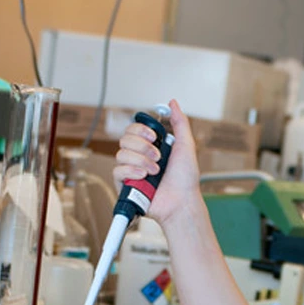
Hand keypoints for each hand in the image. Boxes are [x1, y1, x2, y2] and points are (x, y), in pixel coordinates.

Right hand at [112, 99, 201, 226]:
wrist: (182, 201)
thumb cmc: (186, 179)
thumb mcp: (186, 145)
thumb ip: (180, 122)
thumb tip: (173, 103)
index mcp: (150, 146)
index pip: (133, 129)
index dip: (140, 130)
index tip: (154, 137)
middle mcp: (139, 157)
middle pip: (124, 139)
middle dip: (143, 147)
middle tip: (158, 157)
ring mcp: (131, 170)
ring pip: (121, 154)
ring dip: (141, 161)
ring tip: (155, 171)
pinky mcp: (124, 185)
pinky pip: (117, 170)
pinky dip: (131, 171)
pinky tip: (144, 177)